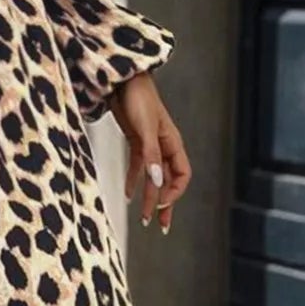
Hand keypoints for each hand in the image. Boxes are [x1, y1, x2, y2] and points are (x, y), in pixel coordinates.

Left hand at [107, 73, 191, 233]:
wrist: (122, 79)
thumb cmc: (138, 98)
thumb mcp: (145, 128)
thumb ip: (151, 155)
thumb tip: (157, 180)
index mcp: (173, 143)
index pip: (182, 175)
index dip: (173, 191)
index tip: (160, 203)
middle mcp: (164, 146)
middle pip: (169, 181)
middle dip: (164, 204)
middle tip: (160, 226)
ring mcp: (150, 144)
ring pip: (153, 177)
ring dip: (149, 197)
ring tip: (143, 218)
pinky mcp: (135, 141)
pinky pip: (138, 167)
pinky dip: (134, 181)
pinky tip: (129, 195)